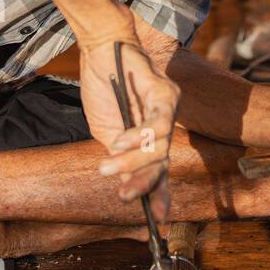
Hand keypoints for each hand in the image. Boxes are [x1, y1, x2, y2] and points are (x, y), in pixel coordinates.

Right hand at [79, 35, 179, 220]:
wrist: (100, 49)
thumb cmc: (104, 87)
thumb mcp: (106, 130)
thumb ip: (118, 154)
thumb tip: (127, 182)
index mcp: (152, 133)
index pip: (160, 168)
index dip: (160, 194)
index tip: (157, 220)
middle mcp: (167, 122)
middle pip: (163, 162)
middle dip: (145, 183)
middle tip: (126, 197)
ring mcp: (169, 107)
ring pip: (158, 146)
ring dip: (131, 161)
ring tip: (106, 168)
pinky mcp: (164, 92)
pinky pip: (155, 123)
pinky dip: (134, 136)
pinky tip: (117, 144)